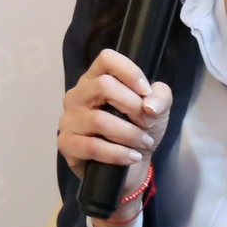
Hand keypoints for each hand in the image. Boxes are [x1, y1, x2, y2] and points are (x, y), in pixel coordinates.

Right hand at [57, 48, 170, 218]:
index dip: (130, 72)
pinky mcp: (66, 144)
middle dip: (133, 106)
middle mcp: (77, 95)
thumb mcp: (157, 109)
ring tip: (144, 143)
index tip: (146, 92)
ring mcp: (68, 119)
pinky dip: (117, 153)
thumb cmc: (138, 130)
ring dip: (129, 134)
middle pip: (103, 85)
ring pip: (99, 120)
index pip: (107, 59)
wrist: (130, 167)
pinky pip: (91, 146)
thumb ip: (160, 97)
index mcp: (95, 79)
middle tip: (148, 122)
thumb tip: (150, 105)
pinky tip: (131, 157)